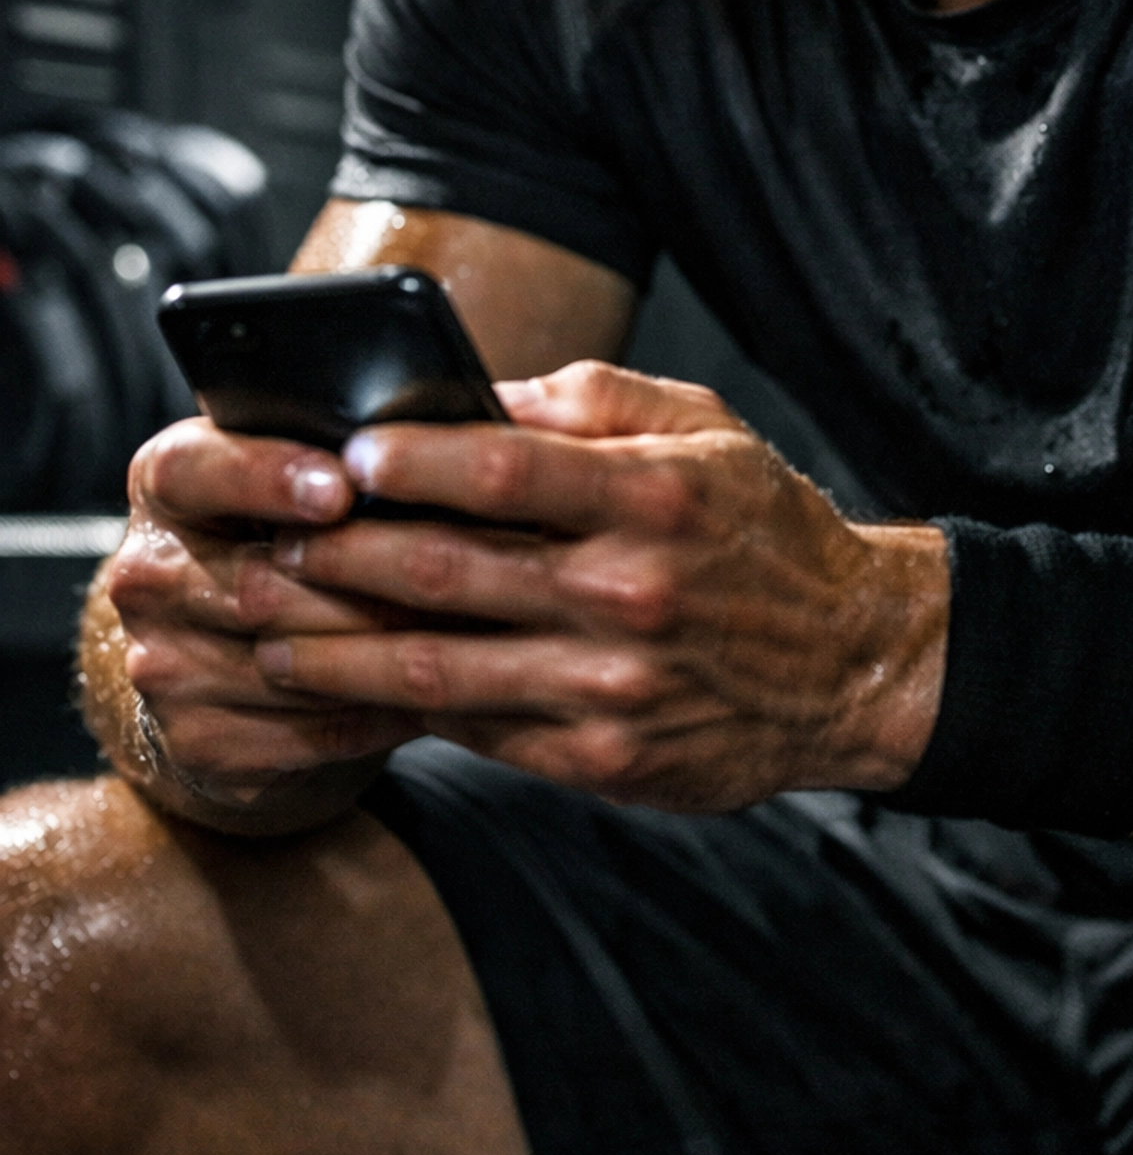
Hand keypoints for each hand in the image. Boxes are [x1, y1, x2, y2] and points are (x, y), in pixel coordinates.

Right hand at [102, 418, 420, 808]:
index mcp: (164, 486)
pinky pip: (309, 730)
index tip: (341, 489)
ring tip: (466, 634)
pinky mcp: (197, 741)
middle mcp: (146, 573)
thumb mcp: (285, 471)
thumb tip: (423, 441)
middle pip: (258, 583)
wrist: (217, 654)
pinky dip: (379, 712)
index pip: (193, 471)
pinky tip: (433, 693)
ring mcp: (162, 665)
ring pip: (290, 663)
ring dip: (385, 654)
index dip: (266, 477)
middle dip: (364, 582)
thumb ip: (330, 448)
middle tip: (453, 575)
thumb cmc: (277, 536)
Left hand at [254, 362, 949, 811]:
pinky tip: (344, 690)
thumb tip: (468, 393)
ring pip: (438, 669)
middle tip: (259, 546)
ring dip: (335, 651)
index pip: (507, 470)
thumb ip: (587, 403)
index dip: (412, 461)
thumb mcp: (703, 428)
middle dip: (337, 559)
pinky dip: (398, 710)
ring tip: (265, 631)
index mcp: (655, 497)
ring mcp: (614, 686)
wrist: (850, 664)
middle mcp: (633, 593)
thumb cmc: (762, 528)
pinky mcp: (602, 762)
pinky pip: (475, 732)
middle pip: (449, 573)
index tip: (338, 453)